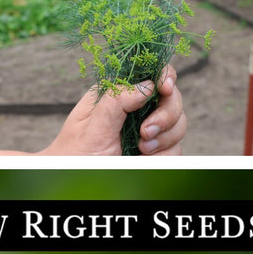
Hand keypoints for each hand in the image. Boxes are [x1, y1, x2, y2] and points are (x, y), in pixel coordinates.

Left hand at [39, 65, 185, 155]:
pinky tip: (144, 158)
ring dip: (165, 138)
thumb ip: (116, 101)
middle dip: (166, 115)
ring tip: (141, 149)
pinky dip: (165, 155)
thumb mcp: (92, 126)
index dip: (165, 77)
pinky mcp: (154, 151)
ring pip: (178, 125)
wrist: (74, 179)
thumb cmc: (76, 154)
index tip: (164, 88)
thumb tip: (147, 85)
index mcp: (118, 94)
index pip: (151, 74)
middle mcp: (135, 109)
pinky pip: (174, 148)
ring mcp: (147, 130)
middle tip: (145, 133)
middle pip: (172, 99)